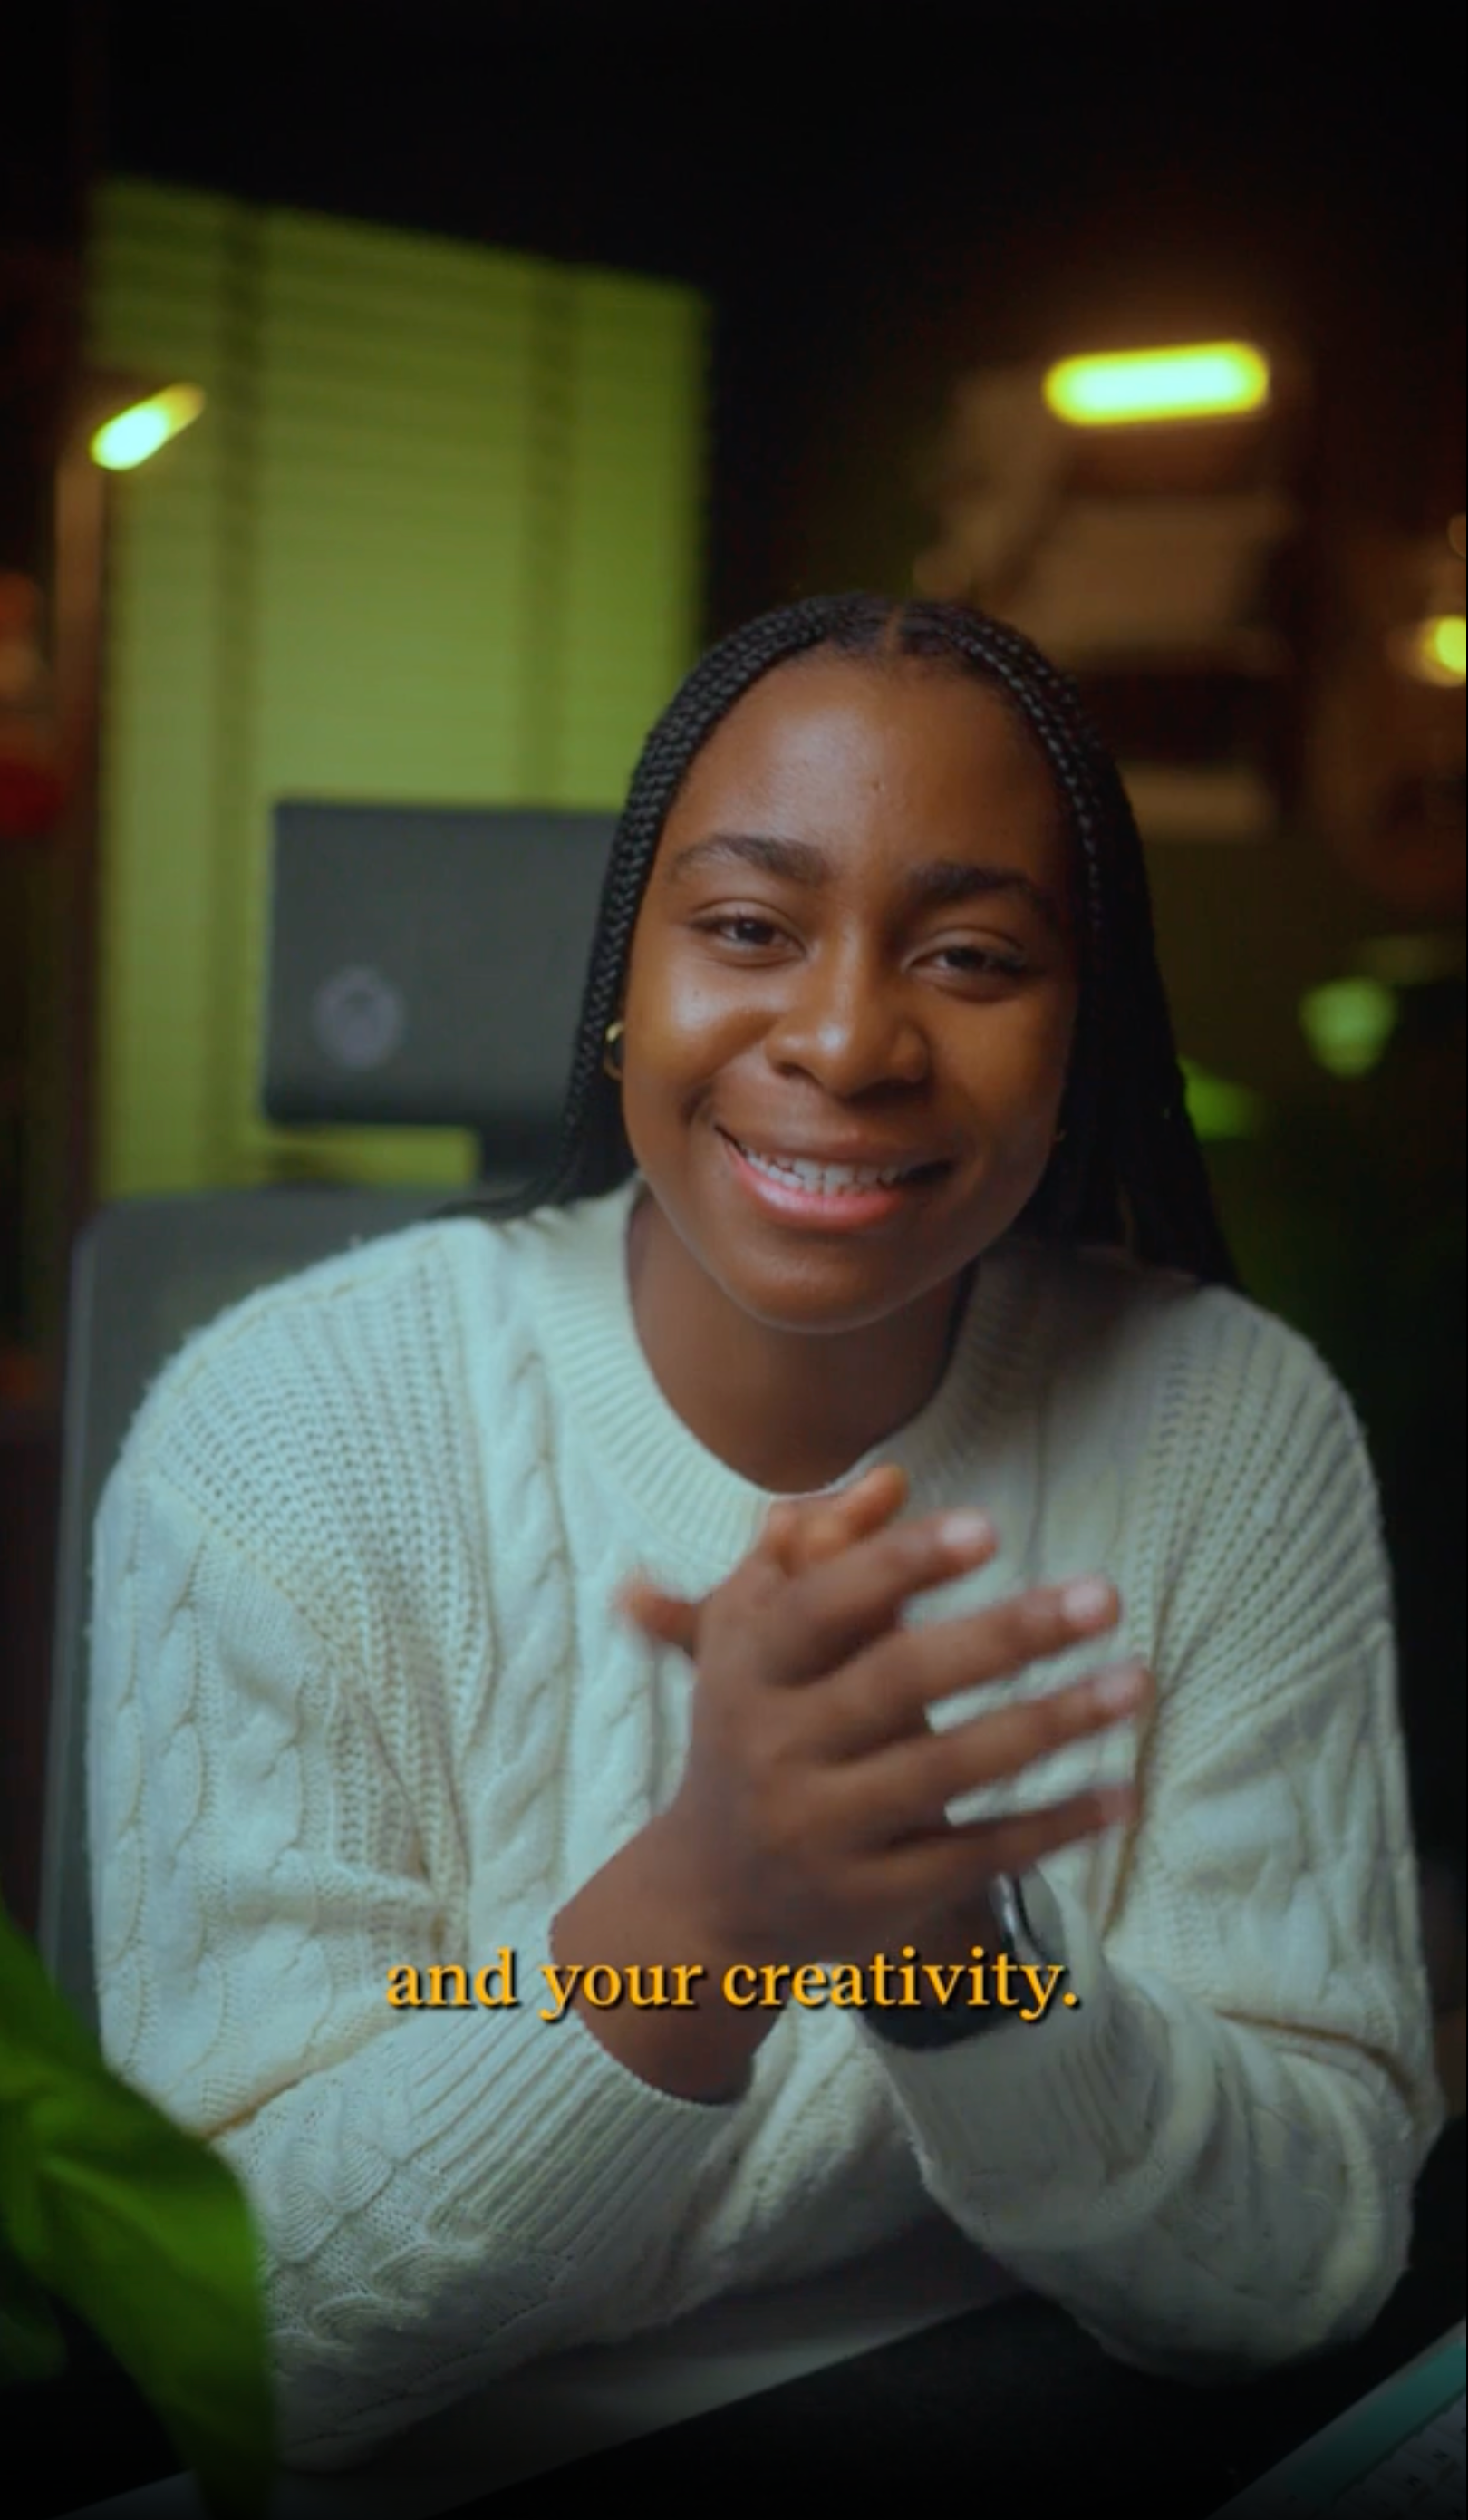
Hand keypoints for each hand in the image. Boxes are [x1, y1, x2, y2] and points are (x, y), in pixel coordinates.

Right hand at [619, 1468, 1146, 1970]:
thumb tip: (890, 1479)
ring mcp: (822, 1829)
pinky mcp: (872, 1899)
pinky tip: (1120, 1792)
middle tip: (1106, 1595)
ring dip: (1052, 1723)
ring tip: (1134, 1680)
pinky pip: (974, 1855)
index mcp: (746, 1670)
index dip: (902, 1564)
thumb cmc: (752, 1727)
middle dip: (1008, 1635)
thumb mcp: (753, 1637)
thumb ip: (813, 1550)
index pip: (823, 1607)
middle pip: (899, 1682)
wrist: (712, 1894)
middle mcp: (774, 1748)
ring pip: (948, 1769)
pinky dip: (1051, 1825)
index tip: (992, 1529)